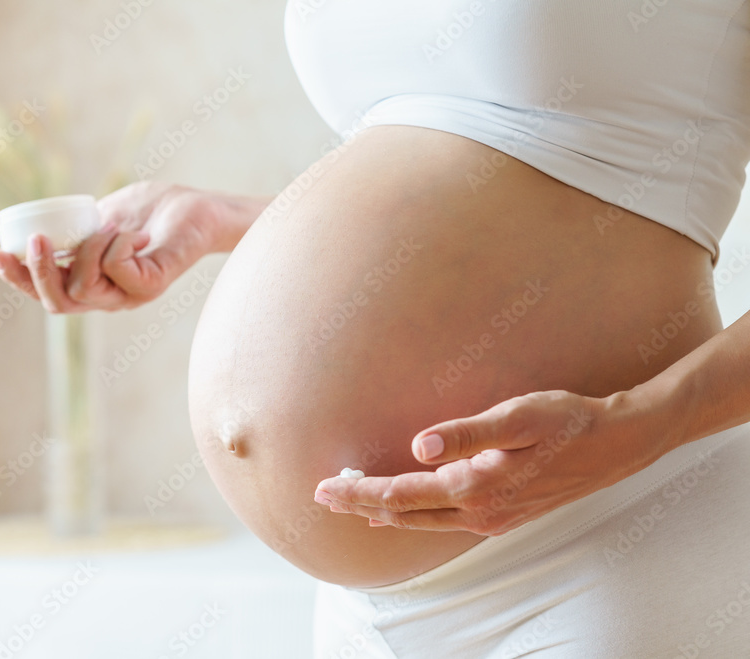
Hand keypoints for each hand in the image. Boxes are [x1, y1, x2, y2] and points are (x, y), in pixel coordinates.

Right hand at [0, 181, 222, 312]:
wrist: (199, 209)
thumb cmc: (153, 212)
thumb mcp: (103, 218)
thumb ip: (75, 229)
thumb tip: (39, 226)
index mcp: (93, 285)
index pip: (45, 294)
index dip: (17, 279)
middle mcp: (110, 297)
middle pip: (57, 303)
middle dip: (37, 273)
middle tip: (34, 239)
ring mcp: (131, 295)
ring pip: (84, 287)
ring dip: (86, 250)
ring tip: (107, 225)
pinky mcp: (153, 284)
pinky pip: (117, 268)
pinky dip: (116, 244)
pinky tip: (133, 232)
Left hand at [313, 390, 668, 534]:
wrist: (618, 444)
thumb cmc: (567, 422)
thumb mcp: (518, 416)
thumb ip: (467, 433)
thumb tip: (419, 446)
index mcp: (477, 487)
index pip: (402, 494)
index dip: (360, 492)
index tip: (323, 488)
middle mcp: (480, 512)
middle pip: (405, 514)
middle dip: (360, 505)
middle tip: (320, 497)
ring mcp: (491, 518)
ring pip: (422, 521)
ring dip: (382, 511)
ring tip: (350, 502)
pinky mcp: (502, 514)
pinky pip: (443, 522)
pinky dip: (412, 516)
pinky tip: (399, 511)